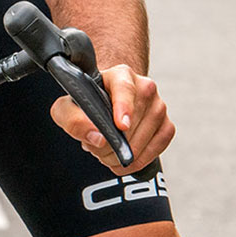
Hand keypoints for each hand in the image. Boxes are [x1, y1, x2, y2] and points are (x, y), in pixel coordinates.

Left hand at [51, 64, 173, 174]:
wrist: (108, 105)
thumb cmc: (89, 104)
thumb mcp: (68, 108)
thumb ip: (73, 120)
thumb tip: (98, 137)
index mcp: (121, 75)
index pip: (125, 89)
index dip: (124, 107)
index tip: (120, 126)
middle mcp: (145, 87)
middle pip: (131, 124)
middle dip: (110, 145)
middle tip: (95, 146)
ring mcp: (159, 107)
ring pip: (143, 140)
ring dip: (122, 155)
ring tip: (107, 150)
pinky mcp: (167, 126)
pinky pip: (156, 150)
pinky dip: (139, 161)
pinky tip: (125, 159)